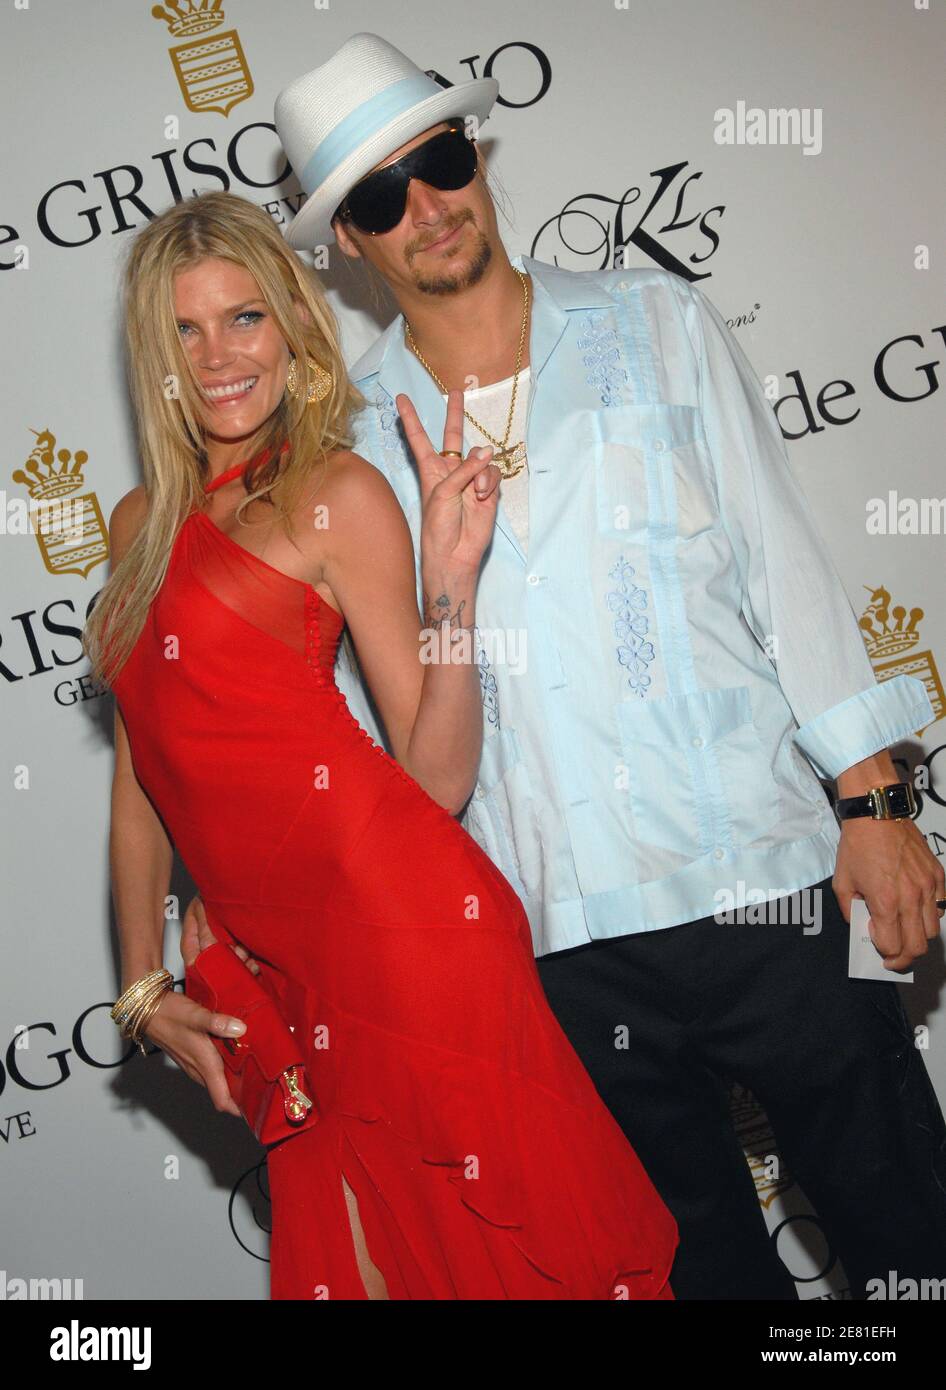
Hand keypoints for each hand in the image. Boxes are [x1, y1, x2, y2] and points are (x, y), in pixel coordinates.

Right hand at [137, 894, 259, 1118]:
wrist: (146, 1008)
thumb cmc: (169, 1013)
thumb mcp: (195, 1015)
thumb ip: (218, 1022)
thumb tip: (240, 1028)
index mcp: (203, 1063)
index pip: (222, 1099)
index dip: (239, 1108)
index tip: (257, 1110)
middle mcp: (198, 1068)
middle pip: (222, 1093)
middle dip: (241, 1097)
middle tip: (264, 1090)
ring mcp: (192, 1064)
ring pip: (216, 1082)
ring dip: (232, 1084)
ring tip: (254, 1076)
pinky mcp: (190, 1056)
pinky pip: (210, 1071)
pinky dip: (223, 1071)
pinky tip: (234, 1058)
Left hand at [395, 388, 501, 572]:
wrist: (454, 552)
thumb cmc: (438, 525)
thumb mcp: (443, 492)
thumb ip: (464, 469)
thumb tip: (488, 450)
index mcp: (430, 469)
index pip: (418, 438)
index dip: (410, 418)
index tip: (400, 398)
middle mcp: (450, 470)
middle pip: (452, 436)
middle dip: (455, 414)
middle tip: (457, 390)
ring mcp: (470, 478)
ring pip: (480, 457)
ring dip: (479, 470)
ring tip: (475, 492)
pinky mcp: (488, 489)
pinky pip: (492, 473)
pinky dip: (489, 482)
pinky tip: (482, 496)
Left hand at [833, 817, 945, 970]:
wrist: (876, 814)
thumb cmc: (857, 846)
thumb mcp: (841, 882)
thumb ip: (850, 910)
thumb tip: (862, 925)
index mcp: (886, 901)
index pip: (893, 946)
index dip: (884, 952)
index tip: (877, 946)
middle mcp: (911, 897)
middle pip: (918, 946)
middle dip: (904, 957)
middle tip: (893, 955)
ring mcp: (928, 886)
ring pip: (933, 930)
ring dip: (918, 936)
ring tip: (905, 929)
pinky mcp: (937, 875)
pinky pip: (941, 907)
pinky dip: (930, 915)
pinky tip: (915, 908)